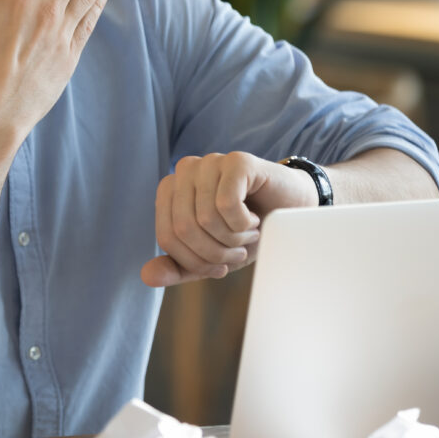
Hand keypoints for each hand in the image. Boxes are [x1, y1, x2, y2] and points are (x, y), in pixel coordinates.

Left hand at [140, 151, 314, 286]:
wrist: (291, 211)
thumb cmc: (246, 231)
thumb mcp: (211, 256)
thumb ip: (179, 266)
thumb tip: (147, 276)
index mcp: (170, 190)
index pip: (167, 238)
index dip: (195, 262)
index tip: (220, 265)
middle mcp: (184, 170)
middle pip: (184, 228)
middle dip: (214, 253)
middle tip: (237, 251)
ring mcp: (209, 162)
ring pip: (205, 218)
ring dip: (233, 239)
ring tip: (247, 233)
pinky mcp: (236, 161)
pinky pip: (226, 204)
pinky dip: (243, 223)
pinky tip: (254, 219)